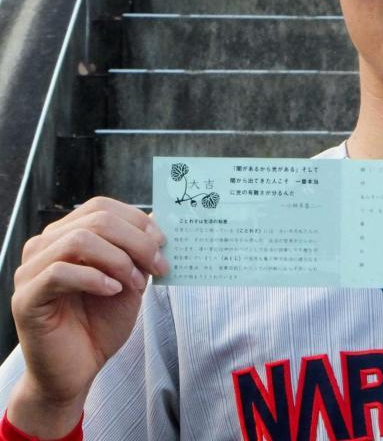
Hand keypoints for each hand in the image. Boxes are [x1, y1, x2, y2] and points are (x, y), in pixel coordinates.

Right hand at [7, 197, 167, 435]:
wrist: (78, 369)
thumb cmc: (100, 323)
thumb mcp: (130, 279)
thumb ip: (138, 249)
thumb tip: (159, 218)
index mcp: (66, 235)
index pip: (101, 206)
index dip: (136, 220)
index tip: (163, 242)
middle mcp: (44, 246)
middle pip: (96, 220)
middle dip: (136, 241)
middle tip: (159, 265)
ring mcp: (31, 271)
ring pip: (79, 240)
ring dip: (119, 260)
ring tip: (137, 283)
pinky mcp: (26, 298)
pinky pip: (59, 272)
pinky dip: (94, 278)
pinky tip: (113, 291)